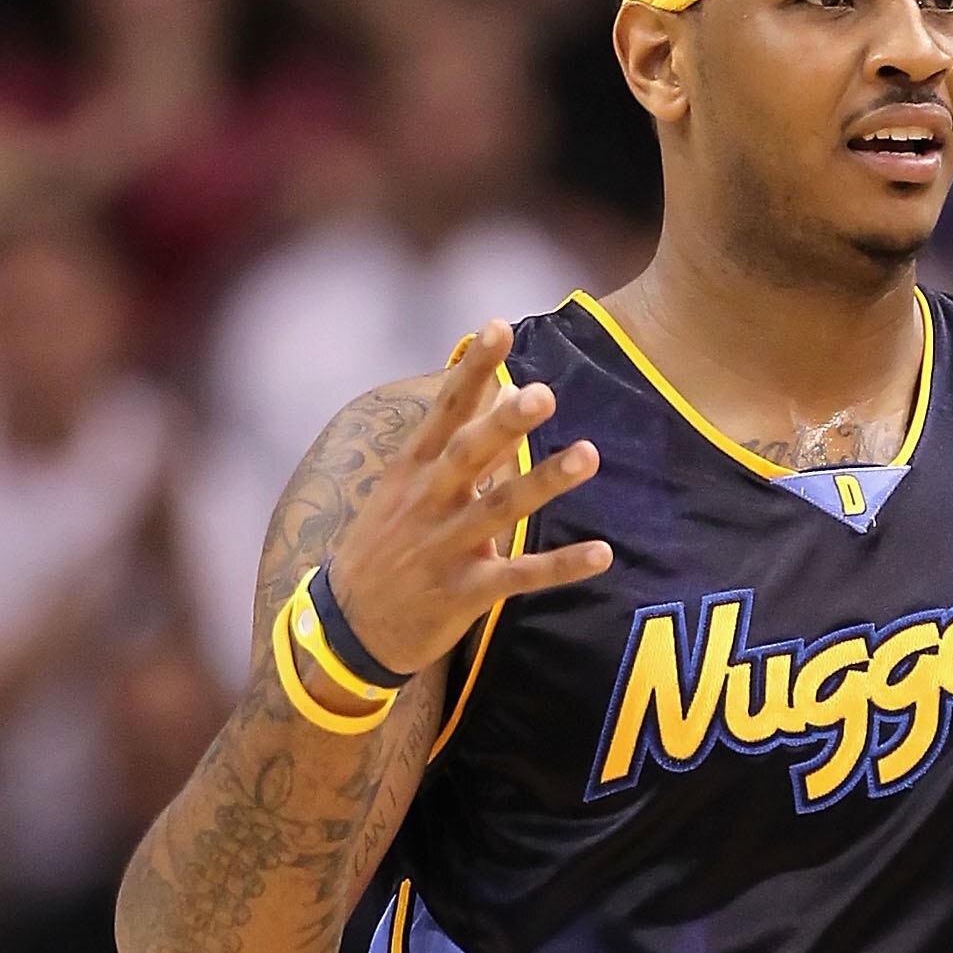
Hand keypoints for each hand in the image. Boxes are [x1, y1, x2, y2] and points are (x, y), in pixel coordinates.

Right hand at [324, 321, 609, 675]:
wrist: (349, 625)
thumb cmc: (388, 544)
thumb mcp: (407, 487)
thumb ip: (460, 443)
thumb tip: (506, 389)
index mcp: (414, 469)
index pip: (445, 409)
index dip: (472, 371)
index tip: (496, 327)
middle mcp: (429, 501)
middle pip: (469, 454)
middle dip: (505, 424)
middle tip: (544, 393)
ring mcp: (446, 547)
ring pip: (501, 509)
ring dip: (545, 482)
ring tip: (589, 454)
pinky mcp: (465, 592)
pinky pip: (520, 577)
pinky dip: (561, 566)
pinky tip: (603, 553)